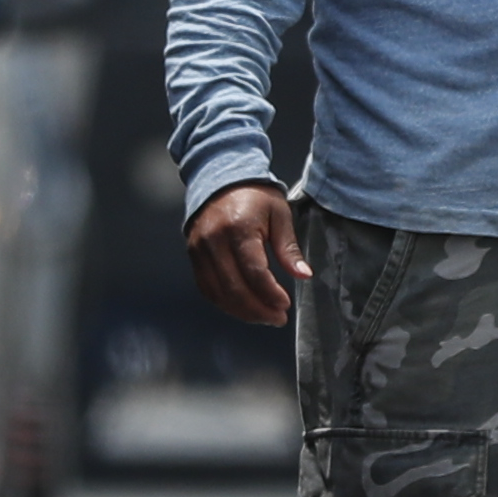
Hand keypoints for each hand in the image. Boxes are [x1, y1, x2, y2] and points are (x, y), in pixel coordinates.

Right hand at [188, 182, 309, 327]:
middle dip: (258, 310)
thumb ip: (289, 248)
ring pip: (219, 293)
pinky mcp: (193, 256)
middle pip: (234, 288)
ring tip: (263, 317)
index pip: (254, 272)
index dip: (271, 294)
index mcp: (238, 228)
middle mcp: (214, 241)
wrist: (221, 178)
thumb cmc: (254, 196)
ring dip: (242, 311)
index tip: (285, 305)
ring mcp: (200, 250)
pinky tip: (243, 307)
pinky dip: (225, 303)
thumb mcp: (279, 214)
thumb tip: (304, 275)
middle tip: (277, 318)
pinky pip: (207, 288)